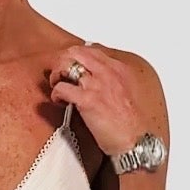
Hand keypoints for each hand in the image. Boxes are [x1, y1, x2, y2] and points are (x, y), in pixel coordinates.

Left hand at [46, 42, 146, 157]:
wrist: (134, 140)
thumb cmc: (129, 122)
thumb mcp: (125, 91)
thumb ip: (112, 79)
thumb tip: (94, 75)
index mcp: (118, 69)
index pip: (91, 50)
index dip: (76, 57)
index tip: (71, 66)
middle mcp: (107, 72)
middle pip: (76, 52)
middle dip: (63, 61)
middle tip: (60, 74)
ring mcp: (97, 85)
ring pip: (66, 65)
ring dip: (57, 75)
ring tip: (57, 85)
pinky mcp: (87, 101)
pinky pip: (62, 88)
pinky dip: (56, 94)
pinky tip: (59, 101)